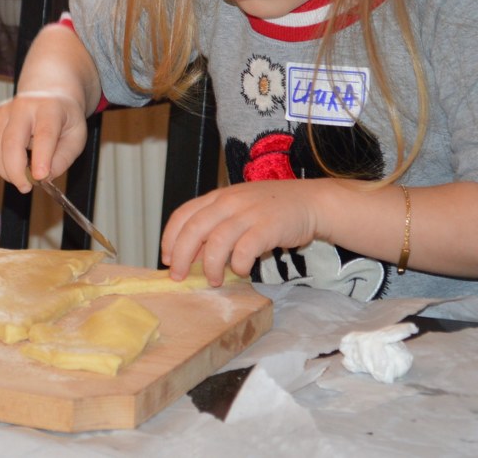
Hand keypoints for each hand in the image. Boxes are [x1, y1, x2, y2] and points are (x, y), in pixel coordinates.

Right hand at [0, 92, 85, 190]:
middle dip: (16, 171)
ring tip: (20, 178)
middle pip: (12, 142)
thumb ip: (62, 159)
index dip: (41, 158)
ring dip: (6, 170)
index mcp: (49, 108)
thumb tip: (43, 177)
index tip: (40, 178)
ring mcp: (4, 110)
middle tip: (26, 187)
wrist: (49, 95)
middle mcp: (23, 105)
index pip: (44, 134)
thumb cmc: (64, 119)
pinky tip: (10, 167)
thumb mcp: (76, 138)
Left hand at [160, 180, 321, 284]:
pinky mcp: (268, 226)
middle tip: (180, 277)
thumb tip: (193, 258)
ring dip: (211, 266)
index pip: (182, 215)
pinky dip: (239, 264)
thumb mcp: (237, 211)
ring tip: (213, 280)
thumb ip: (215, 228)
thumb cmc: (270, 210)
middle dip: (182, 257)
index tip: (168, 260)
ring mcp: (248, 213)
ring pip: (217, 241)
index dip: (170, 239)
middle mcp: (229, 202)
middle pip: (194, 229)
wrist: (309, 202)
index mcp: (217, 197)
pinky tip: (242, 271)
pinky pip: (245, 249)